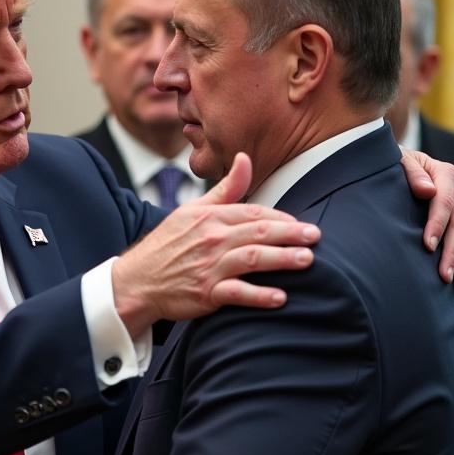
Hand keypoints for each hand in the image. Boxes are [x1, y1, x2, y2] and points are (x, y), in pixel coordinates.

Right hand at [112, 153, 320, 336]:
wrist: (137, 281)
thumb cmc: (167, 245)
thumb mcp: (191, 210)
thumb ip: (225, 189)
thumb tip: (245, 157)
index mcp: (210, 218)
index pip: (253, 214)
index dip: (280, 219)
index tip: (301, 225)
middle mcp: (211, 240)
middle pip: (258, 234)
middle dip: (291, 235)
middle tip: (316, 236)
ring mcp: (209, 267)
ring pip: (252, 260)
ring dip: (282, 260)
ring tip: (307, 260)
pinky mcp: (205, 293)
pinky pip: (236, 293)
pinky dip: (259, 295)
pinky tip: (280, 297)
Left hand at [401, 150, 453, 286]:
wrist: (399, 164)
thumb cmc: (395, 165)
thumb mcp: (399, 162)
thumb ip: (412, 173)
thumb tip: (426, 191)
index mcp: (445, 173)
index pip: (444, 202)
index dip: (437, 224)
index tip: (428, 245)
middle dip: (453, 251)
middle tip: (444, 274)